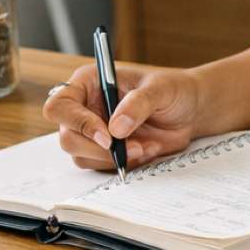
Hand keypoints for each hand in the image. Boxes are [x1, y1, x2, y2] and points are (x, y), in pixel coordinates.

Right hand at [43, 64, 206, 169]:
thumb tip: (116, 128)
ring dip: (113, 158)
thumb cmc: (173, 90)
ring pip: (81, 156)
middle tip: (134, 147)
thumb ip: (139, 103)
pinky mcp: (103, 150)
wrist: (189, 111)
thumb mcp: (160, 89)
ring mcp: (92, 131)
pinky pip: (99, 166)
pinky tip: (145, 149)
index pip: (61, 105)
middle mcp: (84, 107)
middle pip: (67, 137)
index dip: (77, 123)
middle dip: (99, 148)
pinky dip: (123, 163)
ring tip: (145, 146)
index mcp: (89, 83)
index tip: (107, 136)